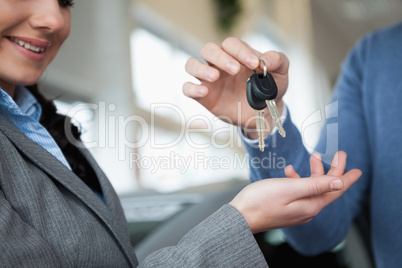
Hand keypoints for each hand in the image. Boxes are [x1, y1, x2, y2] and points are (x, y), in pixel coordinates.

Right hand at [183, 37, 288, 132]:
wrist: (265, 113)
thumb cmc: (270, 88)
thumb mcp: (281, 73)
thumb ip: (278, 61)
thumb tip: (265, 60)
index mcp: (236, 54)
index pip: (231, 44)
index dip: (240, 51)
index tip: (254, 64)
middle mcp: (219, 64)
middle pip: (208, 49)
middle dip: (220, 57)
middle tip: (236, 70)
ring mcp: (209, 80)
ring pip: (191, 64)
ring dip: (201, 69)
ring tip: (215, 77)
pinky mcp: (203, 96)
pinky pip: (188, 88)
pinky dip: (192, 88)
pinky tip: (204, 91)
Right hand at [229, 151, 361, 233]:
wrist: (240, 216)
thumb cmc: (260, 201)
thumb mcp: (290, 188)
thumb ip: (315, 185)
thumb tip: (340, 183)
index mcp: (310, 205)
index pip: (335, 190)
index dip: (347, 178)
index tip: (357, 169)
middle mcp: (307, 209)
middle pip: (326, 188)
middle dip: (333, 170)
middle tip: (340, 154)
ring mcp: (297, 210)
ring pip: (313, 188)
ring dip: (315, 172)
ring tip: (315, 156)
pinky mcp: (287, 208)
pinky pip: (300, 192)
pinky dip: (299, 180)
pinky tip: (290, 171)